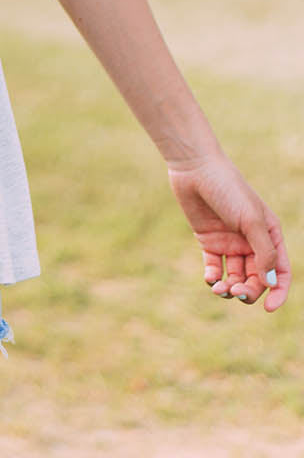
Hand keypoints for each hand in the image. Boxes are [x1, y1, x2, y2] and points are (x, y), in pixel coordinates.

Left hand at [167, 153, 290, 310]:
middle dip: (248, 290)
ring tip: (219, 288)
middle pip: (256, 278)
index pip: (279, 270)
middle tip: (236, 291)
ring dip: (229, 288)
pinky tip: (209, 278)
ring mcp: (229, 242)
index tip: (269, 308)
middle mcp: (251, 241)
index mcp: (269, 234)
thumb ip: (263, 252)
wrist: (195, 168)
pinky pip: (214, 268)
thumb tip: (270, 282)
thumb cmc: (228, 189)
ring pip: (234, 277)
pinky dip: (212, 278)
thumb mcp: (251, 220)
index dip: (278, 292)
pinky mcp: (208, 241)